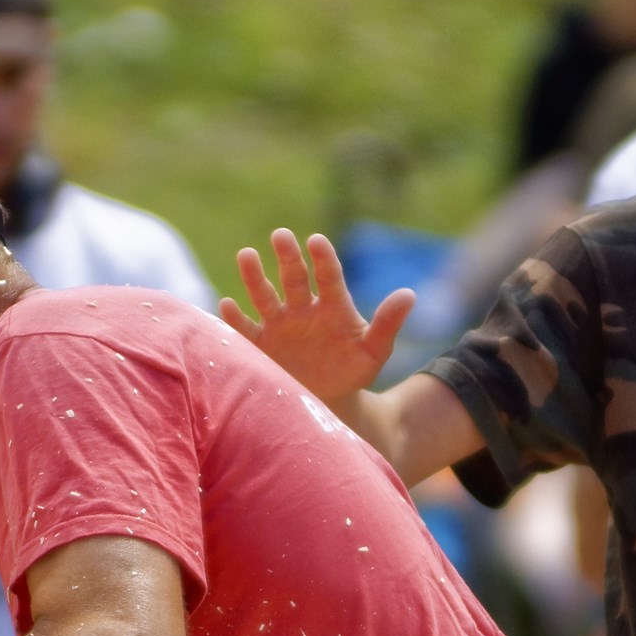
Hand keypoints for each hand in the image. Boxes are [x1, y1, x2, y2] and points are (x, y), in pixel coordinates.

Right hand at [222, 229, 414, 406]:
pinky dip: (234, 319)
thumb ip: (387, 324)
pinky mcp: (260, 346)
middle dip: (287, 257)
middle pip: (293, 277)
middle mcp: (302, 308)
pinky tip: (226, 305)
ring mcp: (279, 325)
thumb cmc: (353, 371)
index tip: (316, 241)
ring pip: (264, 295)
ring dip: (254, 277)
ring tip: (246, 254)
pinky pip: (245, 330)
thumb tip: (409, 294)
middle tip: (281, 235)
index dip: (323, 258)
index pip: (328, 275)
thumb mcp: (375, 351)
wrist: (328, 400)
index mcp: (331, 305)